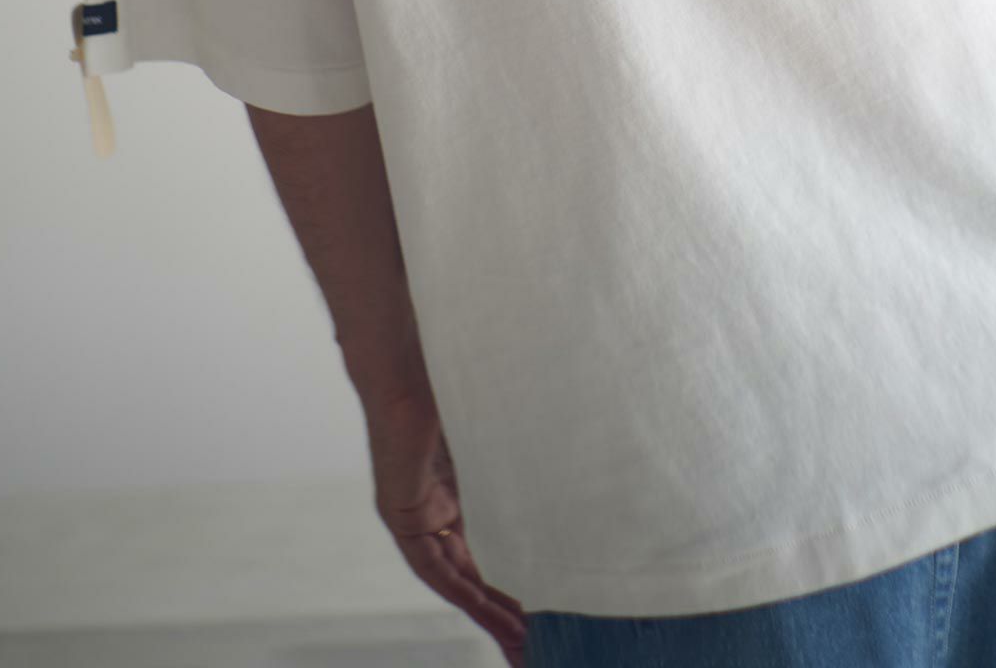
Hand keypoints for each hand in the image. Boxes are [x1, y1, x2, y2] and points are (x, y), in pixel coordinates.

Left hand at [366, 383, 529, 665]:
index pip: (493, 546)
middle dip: (507, 612)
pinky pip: (431, 564)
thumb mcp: (503, 425)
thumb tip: (591, 443)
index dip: (517, 581)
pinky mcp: (403, 510)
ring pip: (456, 577)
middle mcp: (440, 504)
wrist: (414, 356)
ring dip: (487, 612)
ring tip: (521, 645)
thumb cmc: (459, 372)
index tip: (546, 609)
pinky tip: (484, 611)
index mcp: (463, 485)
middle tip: (535, 646)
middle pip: (476, 573)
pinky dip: (460, 589)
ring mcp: (419, 510)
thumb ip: (527, 447)